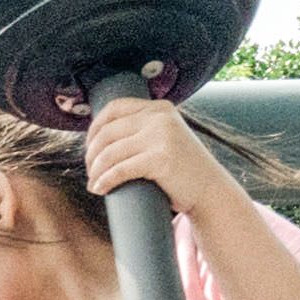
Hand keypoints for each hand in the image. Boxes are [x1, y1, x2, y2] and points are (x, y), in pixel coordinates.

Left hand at [78, 84, 221, 210]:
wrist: (210, 191)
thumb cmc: (182, 170)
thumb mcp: (165, 138)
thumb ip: (144, 129)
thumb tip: (102, 135)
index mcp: (159, 108)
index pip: (114, 108)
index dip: (94, 128)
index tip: (89, 147)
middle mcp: (160, 117)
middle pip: (108, 132)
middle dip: (92, 154)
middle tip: (91, 171)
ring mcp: (161, 136)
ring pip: (110, 152)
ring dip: (95, 170)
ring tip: (94, 183)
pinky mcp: (160, 158)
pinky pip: (120, 169)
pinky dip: (105, 180)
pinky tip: (100, 189)